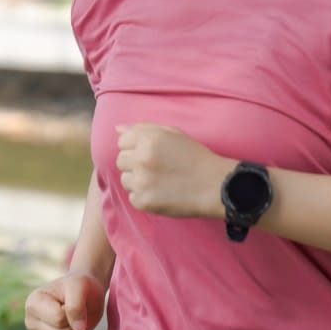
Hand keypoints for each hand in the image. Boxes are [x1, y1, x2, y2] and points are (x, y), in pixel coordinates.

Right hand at [24, 272, 105, 329]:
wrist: (83, 294)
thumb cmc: (79, 286)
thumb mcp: (79, 286)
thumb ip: (76, 305)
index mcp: (33, 303)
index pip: (59, 318)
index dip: (73, 311)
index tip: (71, 300)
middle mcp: (31, 322)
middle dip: (77, 325)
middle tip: (77, 312)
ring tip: (75, 320)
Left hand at [115, 123, 229, 217]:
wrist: (213, 185)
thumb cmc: (195, 157)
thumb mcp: (173, 134)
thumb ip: (143, 128)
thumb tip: (117, 129)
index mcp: (148, 139)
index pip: (122, 142)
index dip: (136, 148)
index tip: (151, 154)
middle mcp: (141, 158)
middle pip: (121, 161)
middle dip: (135, 164)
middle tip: (157, 169)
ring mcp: (141, 181)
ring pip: (125, 180)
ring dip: (138, 182)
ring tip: (160, 182)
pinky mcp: (144, 201)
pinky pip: (133, 198)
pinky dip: (144, 198)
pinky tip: (161, 194)